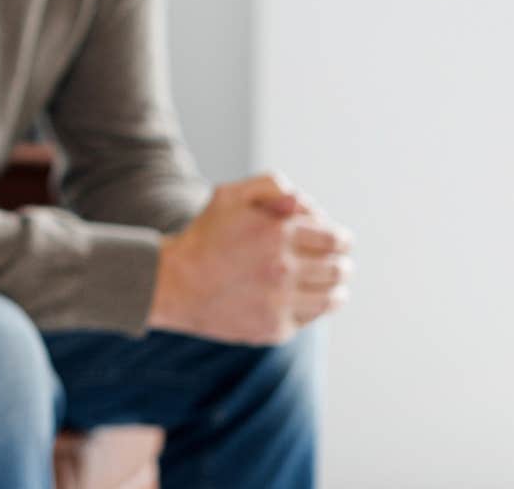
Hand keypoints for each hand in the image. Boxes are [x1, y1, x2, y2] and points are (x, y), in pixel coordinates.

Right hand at [148, 173, 354, 344]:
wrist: (173, 283)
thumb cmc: (205, 236)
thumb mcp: (229, 196)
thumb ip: (271, 186)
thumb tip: (305, 203)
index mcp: (278, 233)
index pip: (336, 239)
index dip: (340, 239)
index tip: (337, 242)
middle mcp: (283, 269)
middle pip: (339, 269)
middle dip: (340, 263)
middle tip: (336, 263)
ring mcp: (280, 302)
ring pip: (332, 298)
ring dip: (335, 289)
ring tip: (327, 285)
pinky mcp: (274, 328)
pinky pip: (309, 318)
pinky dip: (310, 308)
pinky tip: (297, 299)